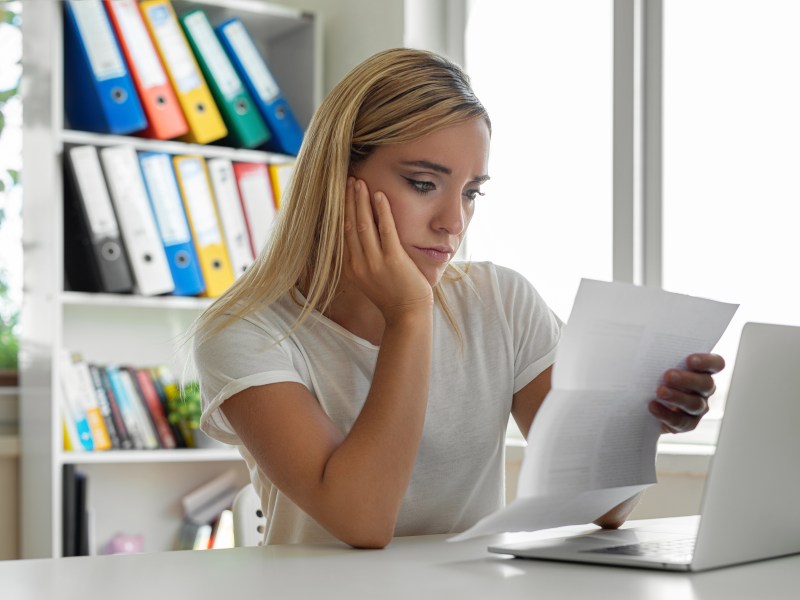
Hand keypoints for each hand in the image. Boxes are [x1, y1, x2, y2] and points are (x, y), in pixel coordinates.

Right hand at [343, 178, 432, 320]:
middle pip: (350, 225)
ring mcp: (375, 263)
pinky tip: (379, 195)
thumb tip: (363, 240)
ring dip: (361, 201)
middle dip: (348, 201)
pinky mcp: (393, 261)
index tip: (341, 193)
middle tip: (348, 180)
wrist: (407, 316)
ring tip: (359, 182)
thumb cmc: (394, 297)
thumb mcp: (371, 278)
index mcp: (352, 267)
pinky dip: (382, 211)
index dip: (341, 211)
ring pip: (364, 225)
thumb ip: (364, 260)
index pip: (343, 233)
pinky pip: (386, 231)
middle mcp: (359, 264)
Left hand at [649, 353, 725, 433]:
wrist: (642, 403)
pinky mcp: (687, 423)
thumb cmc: (652, 375)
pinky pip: (681, 422)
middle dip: (687, 379)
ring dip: (677, 397)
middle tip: (668, 375)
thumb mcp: (655, 362)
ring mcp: (698, 407)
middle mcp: (704, 389)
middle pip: (705, 384)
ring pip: (695, 404)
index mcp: (701, 370)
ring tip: (660, 391)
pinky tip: (653, 407)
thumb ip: (658, 353)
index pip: (715, 364)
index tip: (689, 359)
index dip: (706, 361)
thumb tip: (642, 341)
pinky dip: (666, 415)